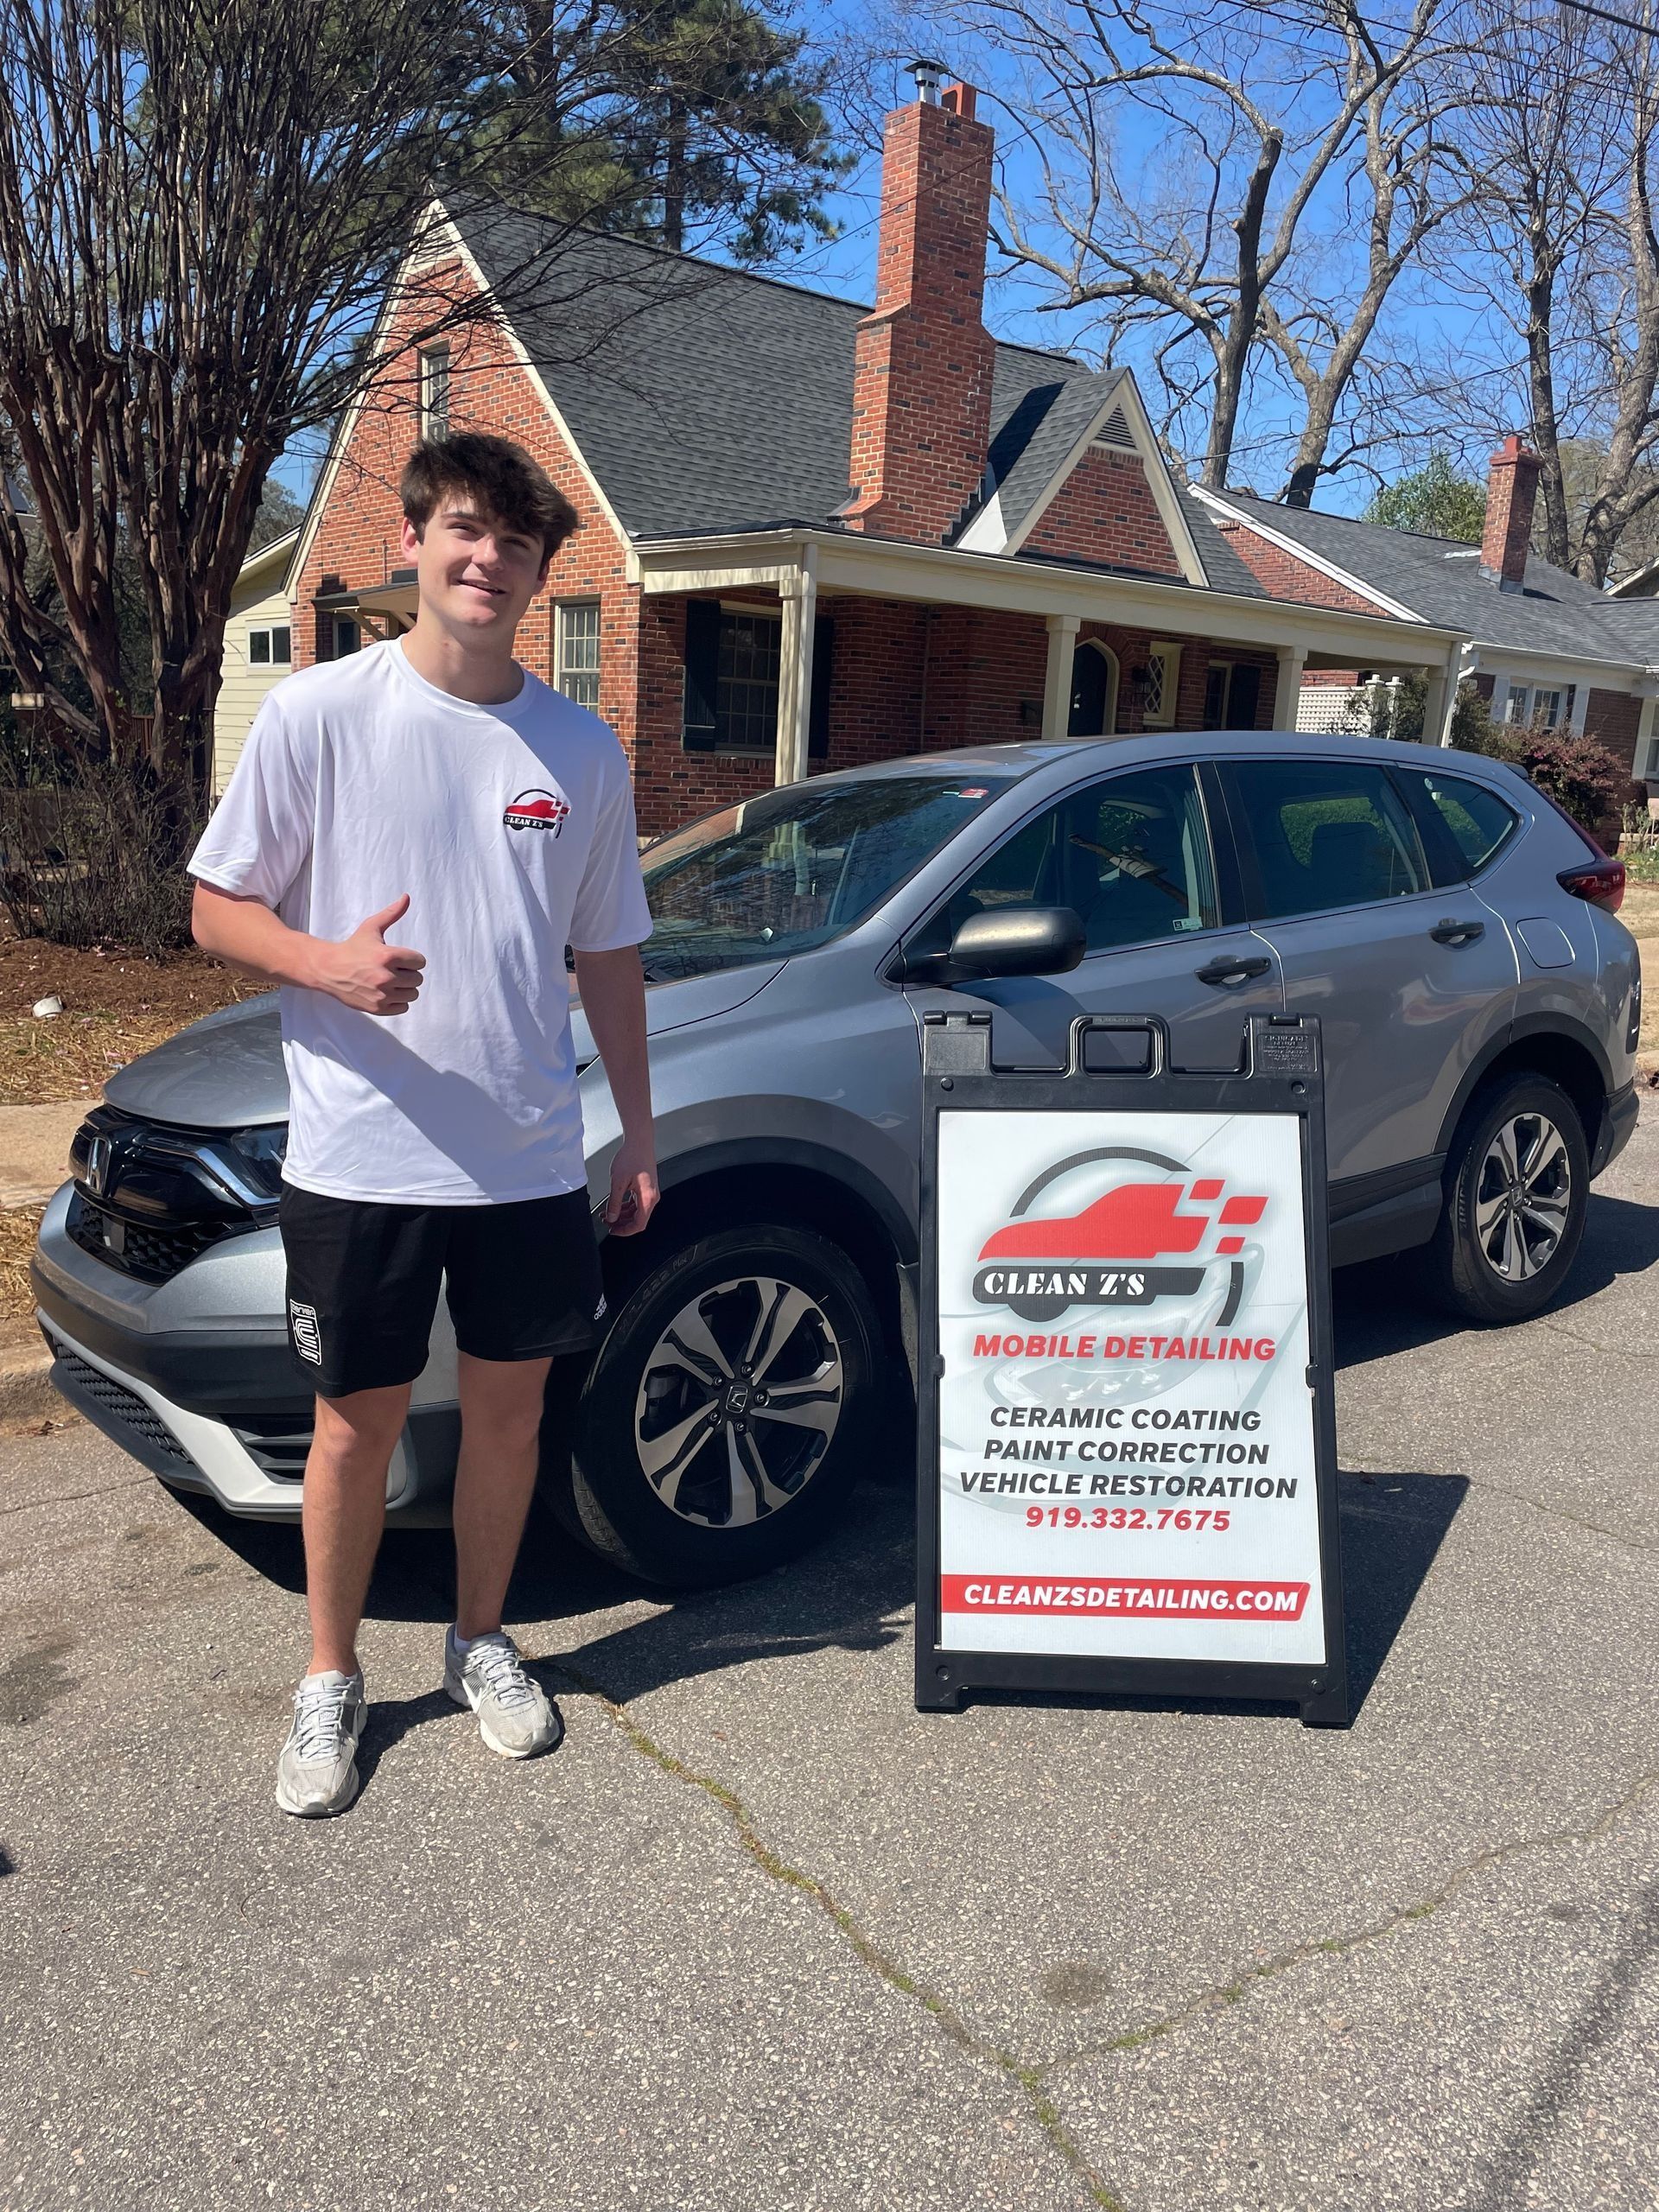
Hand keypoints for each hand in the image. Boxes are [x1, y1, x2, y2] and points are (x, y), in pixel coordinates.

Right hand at [312, 895, 425, 1015]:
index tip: (400, 958)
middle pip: (418, 979)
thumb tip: (407, 896)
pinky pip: (404, 1007)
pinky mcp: (377, 1008)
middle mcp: (386, 976)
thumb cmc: (352, 947)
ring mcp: (382, 994)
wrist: (329, 970)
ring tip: (391, 981)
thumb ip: (392, 913)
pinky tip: (386, 992)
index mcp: (388, 955)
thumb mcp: (371, 927)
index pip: (420, 962)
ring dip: (405, 988)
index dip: (412, 959)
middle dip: (408, 973)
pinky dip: (398, 1001)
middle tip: (393, 969)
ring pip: (413, 994)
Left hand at [605, 1138, 658, 1236]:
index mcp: (648, 1198)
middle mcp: (652, 1197)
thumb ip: (614, 1203)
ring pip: (637, 1212)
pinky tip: (616, 1204)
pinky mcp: (647, 1188)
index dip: (625, 1231)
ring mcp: (650, 1192)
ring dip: (623, 1215)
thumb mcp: (618, 1182)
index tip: (613, 1231)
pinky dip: (626, 1206)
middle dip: (621, 1223)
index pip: (638, 1224)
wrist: (639, 1142)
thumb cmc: (632, 1157)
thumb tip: (612, 1217)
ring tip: (608, 1213)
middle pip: (638, 1219)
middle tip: (607, 1221)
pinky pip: (637, 1203)